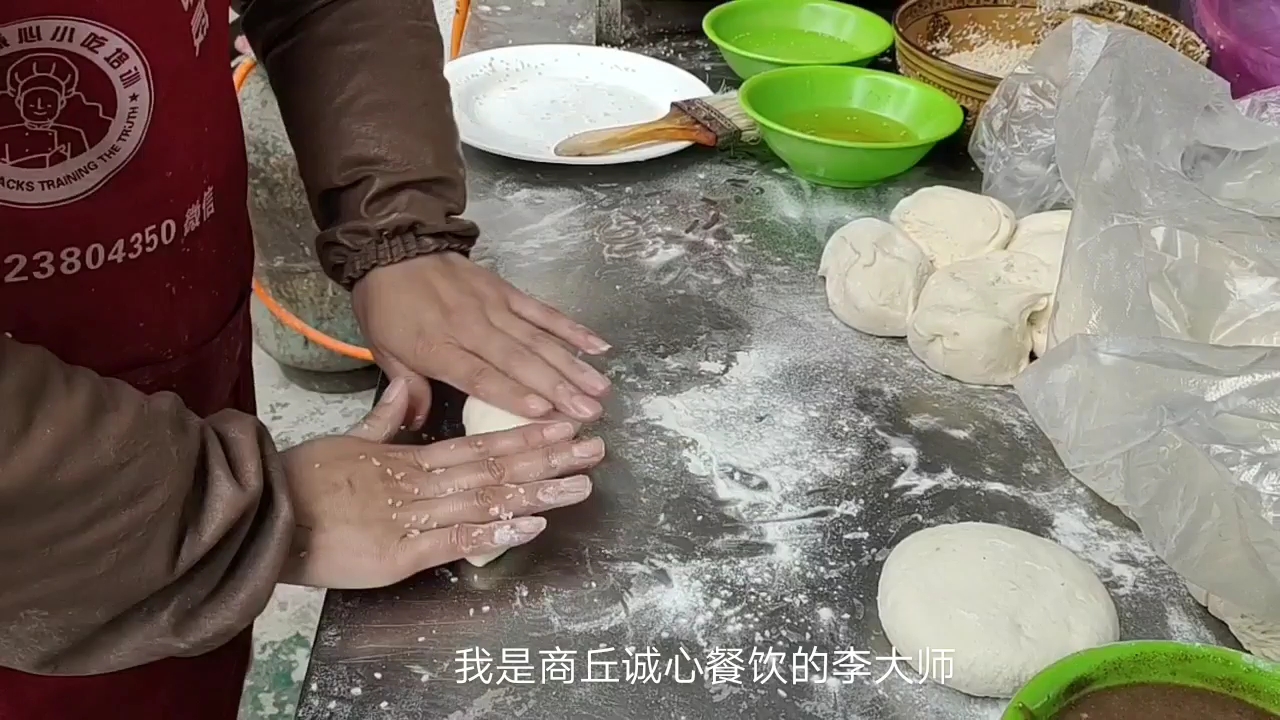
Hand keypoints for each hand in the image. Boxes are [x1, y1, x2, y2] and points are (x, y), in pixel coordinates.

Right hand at [277, 377, 605, 588]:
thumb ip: (381, 419)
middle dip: (548, 458)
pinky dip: (493, 532)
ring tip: (581, 484)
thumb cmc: (300, 481)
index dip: (525, 435)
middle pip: (496, 467)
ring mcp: (412, 517)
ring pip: (485, 499)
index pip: (480, 443)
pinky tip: (531, 524)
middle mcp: (421, 483)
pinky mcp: (399, 554)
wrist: (262, 515)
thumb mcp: (344, 443)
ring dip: (537, 491)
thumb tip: (402, 387)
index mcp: (410, 459)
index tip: (564, 426)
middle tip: (595, 447)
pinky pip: (454, 540)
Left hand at [353, 252, 612, 426]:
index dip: (513, 394)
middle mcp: (471, 327)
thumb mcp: (383, 351)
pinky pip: (544, 312)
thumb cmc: (387, 306)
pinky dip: (572, 329)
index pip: (480, 376)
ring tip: (600, 389)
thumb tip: (419, 424)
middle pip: (519, 361)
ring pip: (539, 339)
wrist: (393, 246)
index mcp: (437, 347)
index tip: (545, 411)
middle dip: (558, 388)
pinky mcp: (507, 290)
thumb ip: (408, 388)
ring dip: (573, 365)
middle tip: (589, 412)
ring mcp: (494, 306)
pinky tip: (598, 347)